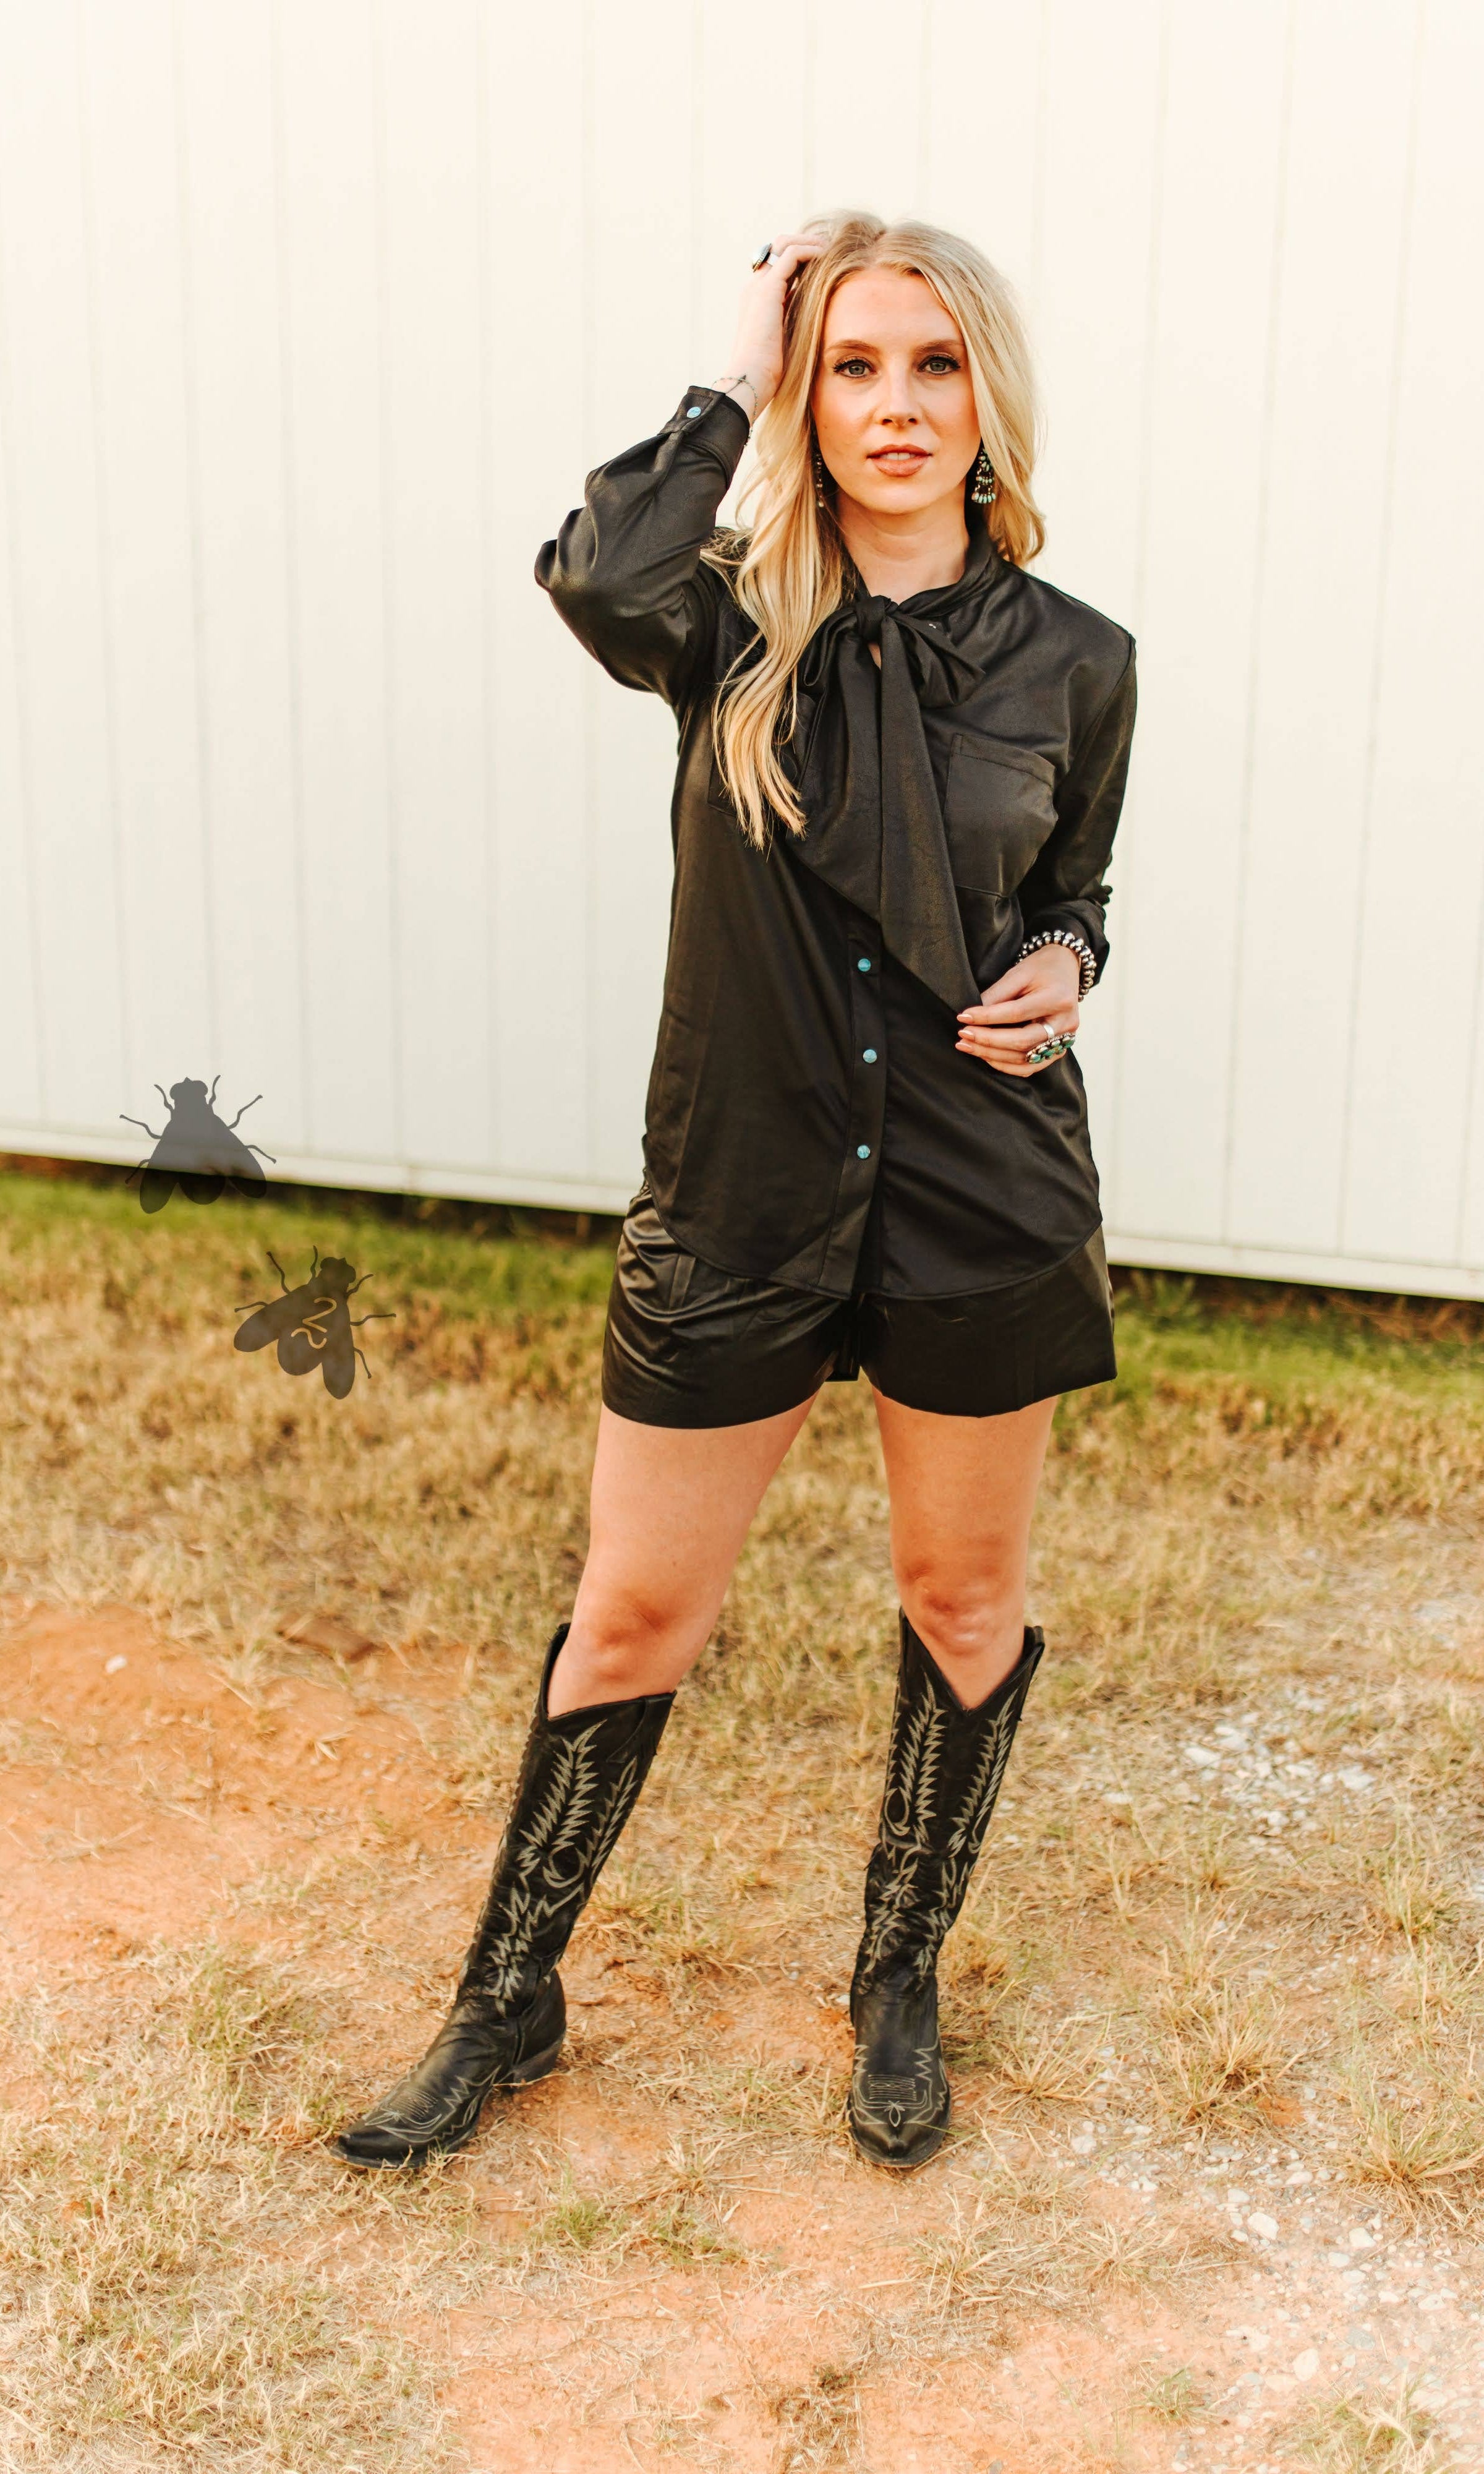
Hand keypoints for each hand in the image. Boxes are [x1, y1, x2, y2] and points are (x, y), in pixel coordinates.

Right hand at [722, 233, 821, 418]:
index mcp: (758, 300)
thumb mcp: (787, 341)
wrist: (750, 380)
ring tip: (832, 250)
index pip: (779, 266)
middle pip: (779, 248)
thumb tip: (816, 315)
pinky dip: (811, 251)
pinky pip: (792, 254)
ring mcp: (759, 285)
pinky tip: (828, 258)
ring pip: (784, 244)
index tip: (825, 263)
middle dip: (806, 245)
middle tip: (830, 251)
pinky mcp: (768, 288)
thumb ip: (795, 322)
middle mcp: (755, 287)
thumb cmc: (768, 373)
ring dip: (811, 243)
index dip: (802, 260)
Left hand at [955, 944, 1080, 1077]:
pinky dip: (1006, 1066)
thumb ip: (996, 995)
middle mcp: (1065, 1023)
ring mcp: (1065, 1040)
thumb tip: (971, 1017)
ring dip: (992, 1056)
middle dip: (987, 1041)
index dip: (987, 1017)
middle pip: (1022, 1041)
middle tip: (962, 1036)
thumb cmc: (1041, 969)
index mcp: (1058, 999)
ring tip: (968, 1046)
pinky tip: (987, 1057)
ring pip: (1024, 1059)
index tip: (964, 1017)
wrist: (1065, 970)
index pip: (1017, 1013)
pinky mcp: (1058, 1051)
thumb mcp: (1018, 973)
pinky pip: (1030, 1068)